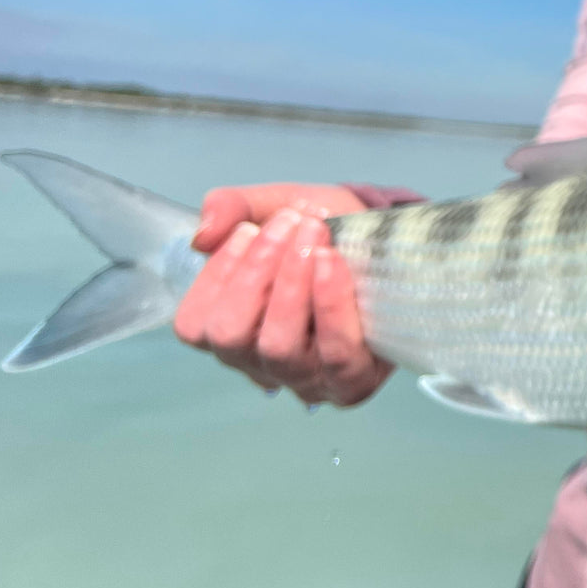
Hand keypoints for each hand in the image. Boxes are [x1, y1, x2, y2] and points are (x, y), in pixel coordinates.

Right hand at [173, 183, 392, 407]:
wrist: (390, 239)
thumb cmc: (325, 233)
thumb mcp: (275, 206)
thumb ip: (232, 209)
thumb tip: (205, 234)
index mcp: (233, 329)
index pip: (196, 324)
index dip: (217, 275)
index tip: (250, 229)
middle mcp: (260, 363)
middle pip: (231, 338)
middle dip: (256, 273)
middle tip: (289, 223)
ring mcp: (304, 379)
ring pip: (279, 347)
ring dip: (292, 283)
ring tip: (314, 235)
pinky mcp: (351, 381)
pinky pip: (336, 354)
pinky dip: (330, 304)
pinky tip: (331, 263)